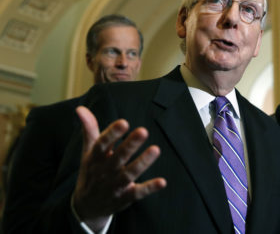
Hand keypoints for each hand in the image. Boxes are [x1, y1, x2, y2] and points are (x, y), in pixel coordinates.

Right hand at [73, 106, 166, 230]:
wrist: (86, 207)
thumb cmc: (92, 171)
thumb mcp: (89, 151)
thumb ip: (89, 129)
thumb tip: (80, 108)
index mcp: (95, 158)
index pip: (102, 144)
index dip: (112, 133)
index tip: (124, 122)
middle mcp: (104, 172)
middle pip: (118, 157)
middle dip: (130, 145)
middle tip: (143, 131)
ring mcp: (115, 185)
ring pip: (129, 174)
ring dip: (143, 163)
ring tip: (156, 149)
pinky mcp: (125, 197)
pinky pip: (138, 193)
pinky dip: (150, 188)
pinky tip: (162, 182)